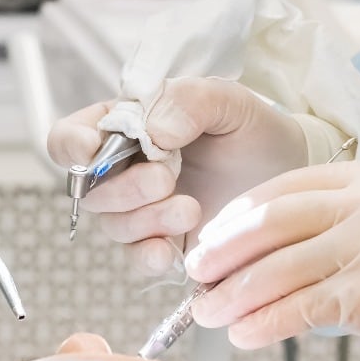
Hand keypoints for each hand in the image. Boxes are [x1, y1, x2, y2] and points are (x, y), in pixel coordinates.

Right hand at [47, 77, 306, 274]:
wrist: (290, 172)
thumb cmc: (252, 130)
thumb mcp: (229, 100)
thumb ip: (187, 100)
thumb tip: (151, 131)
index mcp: (124, 129)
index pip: (69, 139)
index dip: (71, 147)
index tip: (93, 151)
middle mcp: (123, 173)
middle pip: (90, 191)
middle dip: (123, 188)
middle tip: (166, 178)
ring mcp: (141, 213)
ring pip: (113, 226)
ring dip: (147, 220)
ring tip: (191, 208)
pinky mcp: (165, 246)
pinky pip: (137, 260)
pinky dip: (149, 257)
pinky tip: (172, 251)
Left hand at [183, 159, 359, 360]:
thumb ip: (329, 230)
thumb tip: (252, 258)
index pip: (282, 189)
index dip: (235, 217)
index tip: (207, 241)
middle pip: (271, 222)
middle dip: (222, 250)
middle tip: (192, 274)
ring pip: (278, 268)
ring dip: (232, 294)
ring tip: (205, 314)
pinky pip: (299, 308)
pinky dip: (262, 323)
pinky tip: (242, 334)